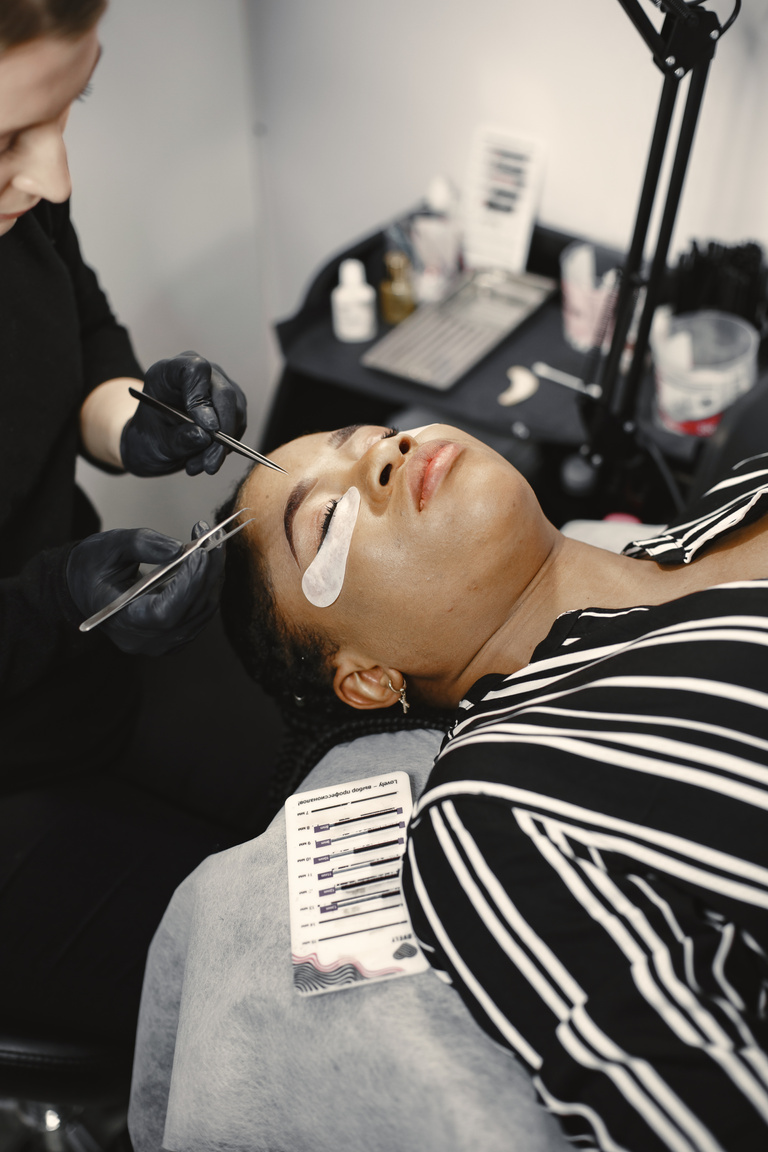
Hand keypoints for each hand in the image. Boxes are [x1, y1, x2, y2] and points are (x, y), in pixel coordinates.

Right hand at [67, 522, 224, 656]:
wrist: (85, 588)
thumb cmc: (92, 569)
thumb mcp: (108, 547)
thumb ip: (142, 544)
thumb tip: (178, 549)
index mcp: (123, 622)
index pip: (166, 613)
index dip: (188, 584)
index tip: (200, 552)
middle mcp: (145, 640)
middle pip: (191, 611)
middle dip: (208, 572)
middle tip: (213, 538)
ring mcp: (162, 642)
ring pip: (202, 612)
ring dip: (212, 576)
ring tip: (212, 544)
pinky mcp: (174, 635)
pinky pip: (200, 612)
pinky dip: (207, 585)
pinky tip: (206, 562)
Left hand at [121, 351, 246, 476]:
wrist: (154, 444)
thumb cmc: (149, 437)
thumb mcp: (154, 444)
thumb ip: (178, 440)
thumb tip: (204, 437)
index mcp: (169, 373)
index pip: (195, 370)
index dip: (202, 397)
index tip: (207, 428)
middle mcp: (198, 374)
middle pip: (223, 393)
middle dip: (221, 432)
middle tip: (210, 463)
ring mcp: (218, 388)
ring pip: (235, 413)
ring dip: (221, 446)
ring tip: (199, 465)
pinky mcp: (231, 405)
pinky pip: (238, 425)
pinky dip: (225, 448)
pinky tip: (207, 459)